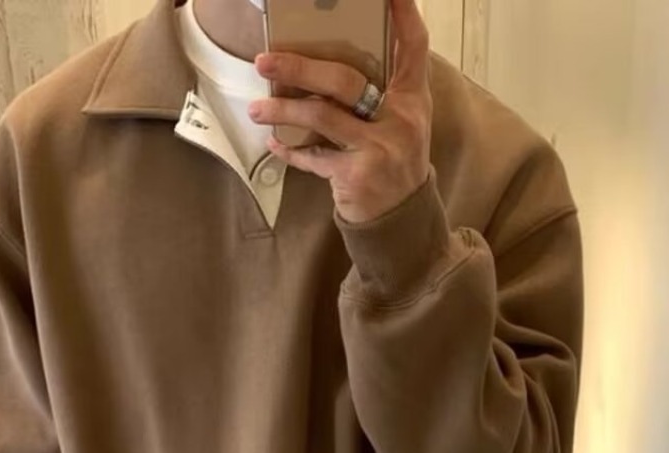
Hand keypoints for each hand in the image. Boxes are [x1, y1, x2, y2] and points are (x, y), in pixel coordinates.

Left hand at [248, 0, 431, 224]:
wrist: (399, 217)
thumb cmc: (393, 161)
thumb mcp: (399, 123)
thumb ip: (378, 95)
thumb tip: (325, 65)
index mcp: (411, 99)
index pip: (412, 47)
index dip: (402, 16)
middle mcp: (398, 118)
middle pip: (344, 79)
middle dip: (299, 67)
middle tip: (264, 61)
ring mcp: (377, 147)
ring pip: (321, 116)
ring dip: (282, 110)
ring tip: (256, 109)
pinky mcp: (355, 175)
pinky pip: (313, 157)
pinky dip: (289, 150)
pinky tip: (273, 143)